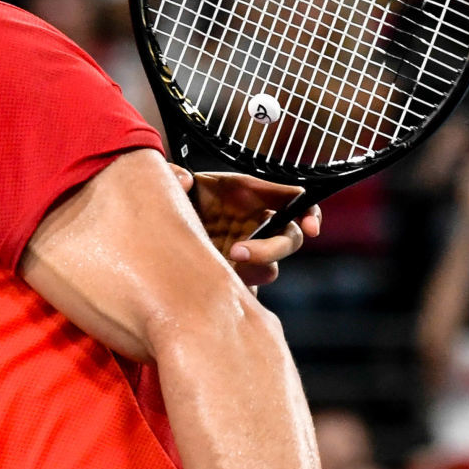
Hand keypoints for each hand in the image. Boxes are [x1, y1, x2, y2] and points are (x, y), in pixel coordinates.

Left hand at [173, 167, 319, 287]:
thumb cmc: (173, 201)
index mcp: (249, 194)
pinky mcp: (235, 276)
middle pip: (289, 238)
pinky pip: (250, 290)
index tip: (311, 228)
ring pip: (270, 268)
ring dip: (254, 270)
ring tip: (225, 269)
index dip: (309, 212)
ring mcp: (247, 251)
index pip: (295, 199)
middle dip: (271, 249)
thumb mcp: (173, 184)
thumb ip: (175, 177)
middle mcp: (255, 223)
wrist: (158, 232)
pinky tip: (220, 289)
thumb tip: (184, 179)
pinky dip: (240, 292)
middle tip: (237, 253)